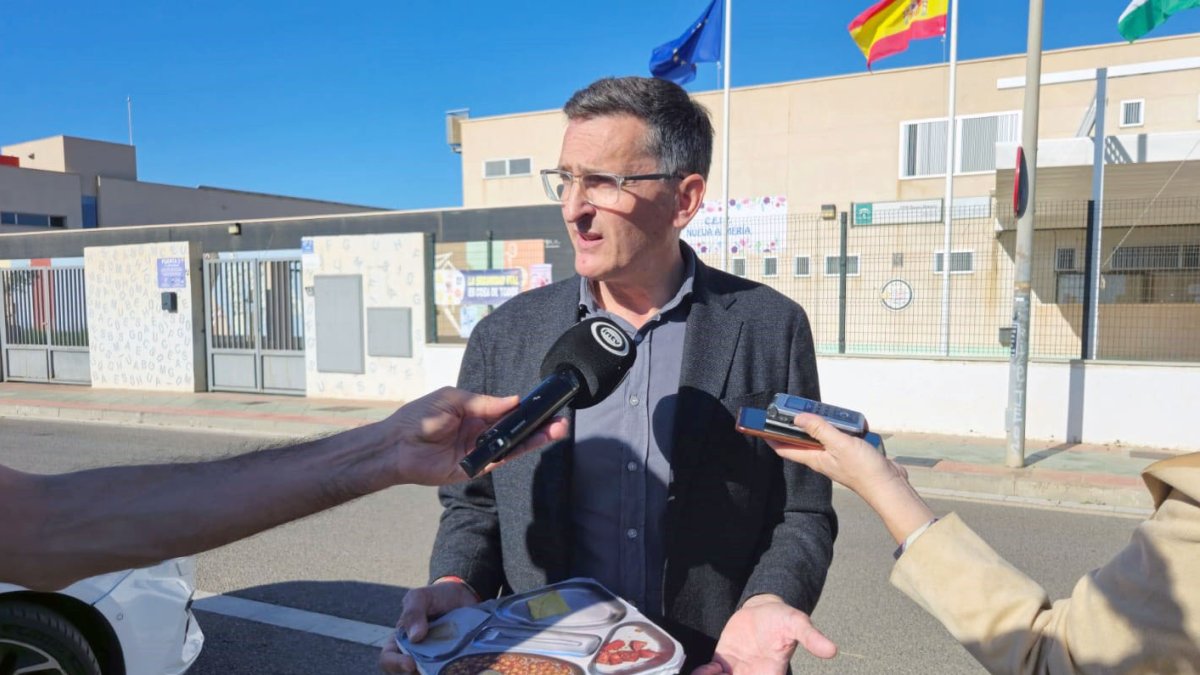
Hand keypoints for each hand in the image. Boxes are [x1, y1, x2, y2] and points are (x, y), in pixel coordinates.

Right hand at [379, 580, 478, 672]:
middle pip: (410, 672)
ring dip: (440, 671)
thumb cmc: (436, 596)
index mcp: (400, 640)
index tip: (411, 664)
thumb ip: (413, 612)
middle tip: (435, 671)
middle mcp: (415, 654)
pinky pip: (451, 670)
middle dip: (420, 673)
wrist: (463, 595)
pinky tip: (465, 666)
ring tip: (453, 668)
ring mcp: (434, 660)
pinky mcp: (453, 661)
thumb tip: (415, 637)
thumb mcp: (420, 597)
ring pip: (430, 673)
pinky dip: (456, 669)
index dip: (395, 664)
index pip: (388, 659)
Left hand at [381, 386, 568, 486]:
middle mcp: (480, 431)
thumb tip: (512, 401)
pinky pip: (498, 461)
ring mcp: (478, 450)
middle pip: (515, 429)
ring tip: (556, 431)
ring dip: (534, 439)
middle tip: (560, 420)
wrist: (396, 446)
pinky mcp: (474, 468)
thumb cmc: (418, 418)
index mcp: (475, 412)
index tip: (545, 403)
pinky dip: (514, 453)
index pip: (507, 410)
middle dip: (538, 425)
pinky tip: (530, 444)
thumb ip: (483, 402)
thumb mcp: (451, 399)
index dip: (525, 408)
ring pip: (512, 446)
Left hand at [692, 595, 835, 674]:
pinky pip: (712, 673)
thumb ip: (812, 638)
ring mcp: (737, 670)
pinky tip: (702, 670)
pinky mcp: (723, 661)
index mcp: (773, 673)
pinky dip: (705, 673)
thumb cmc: (783, 617)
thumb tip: (833, 650)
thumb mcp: (797, 623)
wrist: (763, 608)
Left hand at [767, 413, 906, 496]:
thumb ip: (820, 430)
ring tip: (823, 410)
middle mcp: (822, 457)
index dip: (771, 438)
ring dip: (823, 423)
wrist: (889, 485)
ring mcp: (837, 455)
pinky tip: (849, 421)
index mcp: (814, 458)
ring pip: (823, 436)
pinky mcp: (851, 453)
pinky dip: (842, 427)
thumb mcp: (839, 445)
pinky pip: (841, 437)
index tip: (759, 427)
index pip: (785, 448)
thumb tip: (797, 418)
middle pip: (803, 439)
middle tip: (793, 408)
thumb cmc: (864, 470)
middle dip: (796, 424)